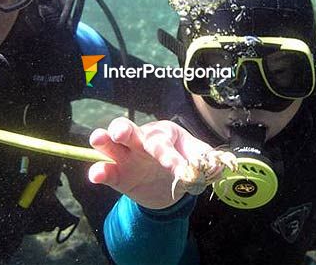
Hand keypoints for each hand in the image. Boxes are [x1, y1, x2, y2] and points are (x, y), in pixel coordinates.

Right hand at [88, 117, 212, 209]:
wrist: (171, 188)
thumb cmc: (183, 162)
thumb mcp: (196, 158)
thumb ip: (206, 159)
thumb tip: (219, 164)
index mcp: (162, 133)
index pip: (163, 141)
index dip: (172, 157)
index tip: (183, 173)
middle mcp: (141, 140)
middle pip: (128, 129)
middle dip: (123, 129)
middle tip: (121, 133)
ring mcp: (126, 156)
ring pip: (109, 143)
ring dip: (104, 140)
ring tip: (100, 139)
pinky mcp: (117, 174)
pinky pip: (105, 169)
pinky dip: (99, 171)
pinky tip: (96, 175)